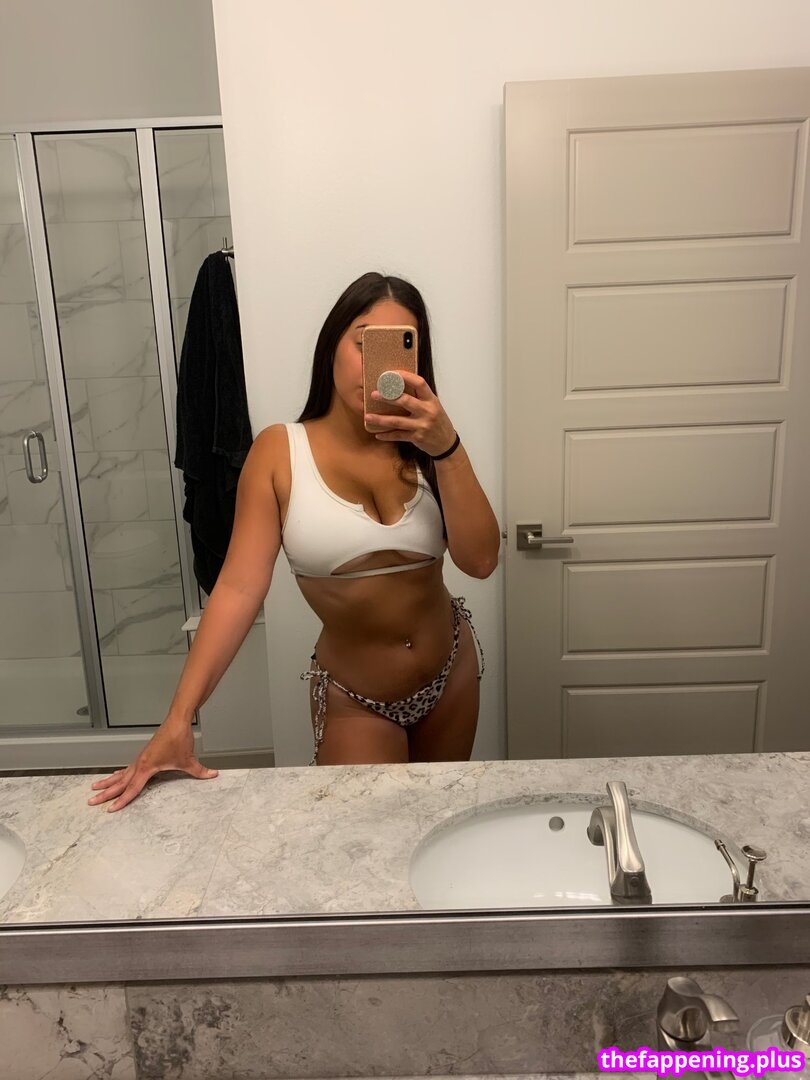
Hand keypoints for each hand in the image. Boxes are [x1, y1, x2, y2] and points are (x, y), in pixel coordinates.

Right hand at [87, 719, 217, 812]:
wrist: (177, 720)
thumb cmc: (179, 738)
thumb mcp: (189, 759)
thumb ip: (200, 771)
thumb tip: (213, 775)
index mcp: (147, 767)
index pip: (132, 788)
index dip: (122, 800)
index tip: (110, 809)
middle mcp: (139, 763)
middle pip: (119, 782)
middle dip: (105, 793)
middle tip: (91, 802)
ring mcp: (140, 759)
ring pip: (120, 775)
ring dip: (107, 783)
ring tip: (94, 789)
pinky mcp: (143, 755)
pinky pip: (126, 768)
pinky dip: (118, 774)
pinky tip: (114, 777)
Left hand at [366, 371, 456, 456]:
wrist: (446, 443)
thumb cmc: (438, 421)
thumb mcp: (433, 405)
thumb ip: (419, 397)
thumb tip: (397, 386)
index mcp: (431, 400)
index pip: (419, 383)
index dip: (405, 376)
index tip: (391, 373)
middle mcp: (427, 411)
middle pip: (405, 401)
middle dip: (388, 397)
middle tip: (374, 394)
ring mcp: (422, 425)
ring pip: (397, 421)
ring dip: (381, 419)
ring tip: (368, 417)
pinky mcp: (417, 438)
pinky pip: (398, 436)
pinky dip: (387, 435)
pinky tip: (378, 434)